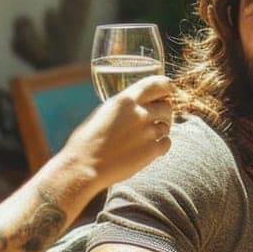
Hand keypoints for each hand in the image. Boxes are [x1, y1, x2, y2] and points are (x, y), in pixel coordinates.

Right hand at [62, 74, 172, 189]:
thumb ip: (124, 107)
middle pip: (166, 106)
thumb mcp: (104, 112)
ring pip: (167, 125)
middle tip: (156, 119)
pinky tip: (151, 148)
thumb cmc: (87, 140)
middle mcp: (140, 113)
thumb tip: (137, 105)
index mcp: (126, 100)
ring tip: (147, 137)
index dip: (166, 87)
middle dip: (163, 112)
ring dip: (161, 129)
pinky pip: (167, 143)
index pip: (158, 84)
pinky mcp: (151, 151)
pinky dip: (162, 145)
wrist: (84, 166)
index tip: (168, 91)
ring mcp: (147, 132)